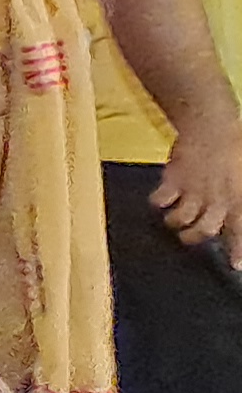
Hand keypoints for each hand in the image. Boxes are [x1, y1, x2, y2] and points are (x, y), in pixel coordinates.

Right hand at [155, 116, 241, 248]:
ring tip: (174, 220)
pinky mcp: (173, 181)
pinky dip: (158, 203)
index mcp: (237, 200)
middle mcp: (215, 201)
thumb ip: (239, 197)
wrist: (212, 126)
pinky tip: (159, 200)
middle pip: (204, 231)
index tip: (235, 266)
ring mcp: (193, 192)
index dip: (237, 251)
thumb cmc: (236, 148)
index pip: (238, 232)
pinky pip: (160, 200)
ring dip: (176, 222)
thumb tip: (236, 208)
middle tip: (191, 237)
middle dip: (195, 237)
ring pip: (180, 219)